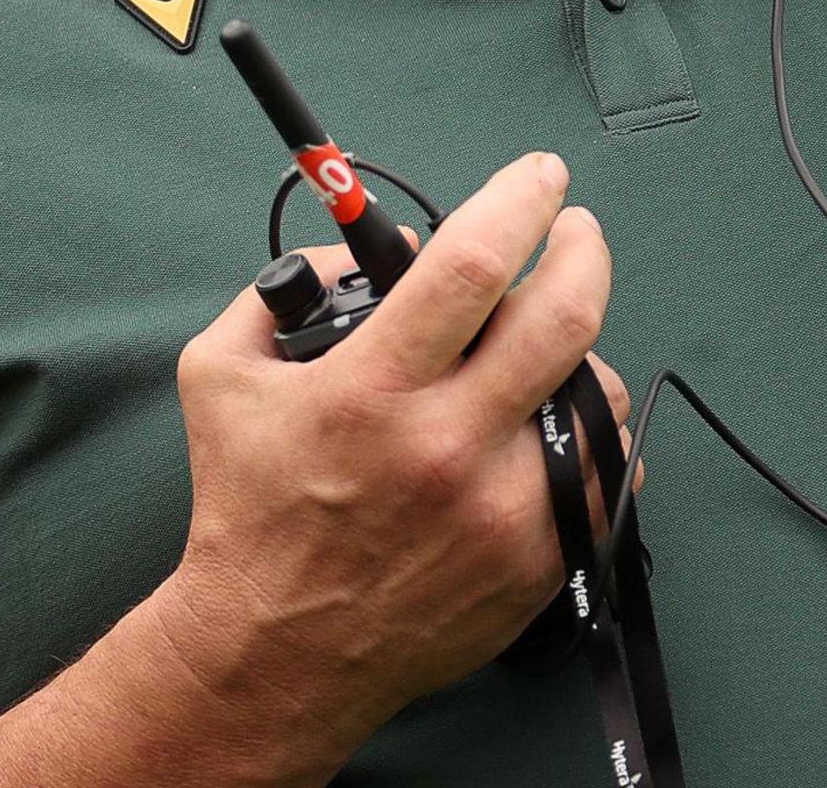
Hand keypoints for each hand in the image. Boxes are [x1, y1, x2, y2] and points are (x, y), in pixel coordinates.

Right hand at [149, 152, 618, 760]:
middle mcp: (446, 446)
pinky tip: (556, 427)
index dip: (517, 201)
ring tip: (546, 352)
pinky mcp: (534, 563)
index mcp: (370, 391)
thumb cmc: (247, 509)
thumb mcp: (219, 374)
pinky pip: (606, 476)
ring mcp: (501, 511)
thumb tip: (354, 246)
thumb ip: (280, 289)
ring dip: (580, 355)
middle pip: (563, 319)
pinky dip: (591, 438)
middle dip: (584, 251)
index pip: (470, 265)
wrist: (275, 650)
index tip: (539, 176)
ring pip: (596, 398)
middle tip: (576, 232)